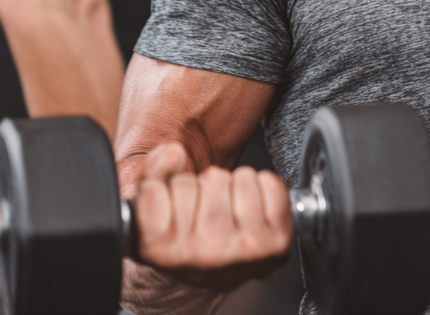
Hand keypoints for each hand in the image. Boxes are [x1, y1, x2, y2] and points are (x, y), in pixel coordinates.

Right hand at [133, 141, 293, 289]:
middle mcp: (204, 254)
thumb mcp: (152, 212)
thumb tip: (174, 152)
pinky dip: (264, 189)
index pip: (157, 186)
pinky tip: (250, 211)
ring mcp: (244, 249)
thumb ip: (152, 173)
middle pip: (212, 177)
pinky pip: (271, 184)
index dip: (166, 186)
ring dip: (236, 187)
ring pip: (243, 177)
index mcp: (163, 252)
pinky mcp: (276, 241)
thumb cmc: (184, 240)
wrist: (214, 277)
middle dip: (208, 185)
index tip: (171, 204)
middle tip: (205, 210)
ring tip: (228, 211)